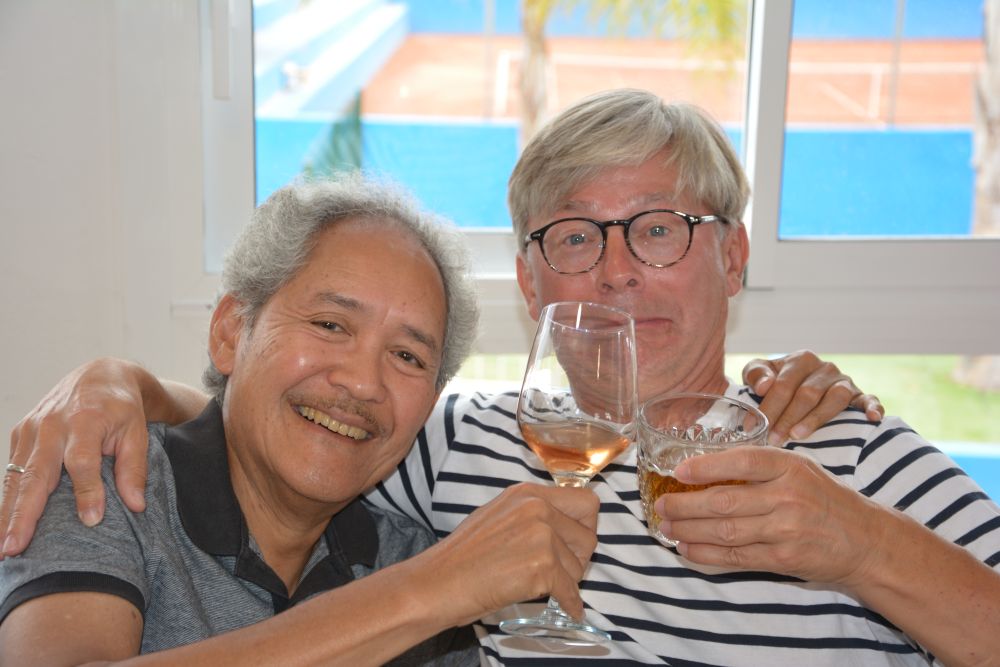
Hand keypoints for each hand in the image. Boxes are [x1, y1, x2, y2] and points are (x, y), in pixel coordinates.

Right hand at [2, 358, 151, 557]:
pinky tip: (3, 528)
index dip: (88, 491)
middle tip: (16, 547)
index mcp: (86, 420)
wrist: (99, 376)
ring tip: (3, 549)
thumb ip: (135, 468)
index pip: (83, 461)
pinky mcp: (20, 436)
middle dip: (24, 514)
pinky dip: (7, 501)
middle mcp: (52, 425)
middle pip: (36, 474)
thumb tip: (136, 505)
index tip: (92, 521)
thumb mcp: (137, 432)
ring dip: (7, 515)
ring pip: (16, 478)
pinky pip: (11, 472)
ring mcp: (31, 429)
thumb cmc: (121, 407)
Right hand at [418, 483, 599, 625]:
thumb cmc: (463, 557)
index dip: (586, 526)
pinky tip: (566, 609)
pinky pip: (570, 592)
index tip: (577, 542)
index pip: (586, 501)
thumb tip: (566, 528)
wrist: (438, 582)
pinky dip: (570, 605)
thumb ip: (534, 515)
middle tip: (561, 571)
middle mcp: (538, 508)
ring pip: (579, 566)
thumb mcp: (500, 516)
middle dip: (579, 558)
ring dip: (567, 581)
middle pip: (588, 536)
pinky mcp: (541, 566)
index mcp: (528, 493)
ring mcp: (541, 536)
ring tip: (540, 585)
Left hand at [654, 446, 889, 586]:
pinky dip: (707, 554)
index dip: (707, 466)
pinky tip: (687, 549)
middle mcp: (787, 496)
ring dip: (689, 531)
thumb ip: (759, 465)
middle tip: (661, 505)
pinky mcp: (784, 559)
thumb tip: (703, 465)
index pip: (743, 461)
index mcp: (789, 466)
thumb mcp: (799, 469)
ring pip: (725, 530)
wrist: (865, 540)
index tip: (679, 471)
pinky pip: (736, 557)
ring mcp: (786, 529)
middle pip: (725, 500)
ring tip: (666, 527)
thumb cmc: (823, 498)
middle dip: (685, 505)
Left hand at [742, 350, 883, 445]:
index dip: (768, 407)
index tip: (753, 428)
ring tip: (798, 436)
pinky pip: (869, 399)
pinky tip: (872, 418)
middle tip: (773, 439)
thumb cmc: (776, 384)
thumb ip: (756, 374)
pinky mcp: (859, 396)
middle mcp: (825, 368)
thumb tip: (764, 386)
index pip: (783, 384)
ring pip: (835, 398)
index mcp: (800, 360)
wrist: (800, 388)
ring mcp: (844, 382)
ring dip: (816, 419)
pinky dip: (872, 407)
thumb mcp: (759, 374)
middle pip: (807, 393)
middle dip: (787, 418)